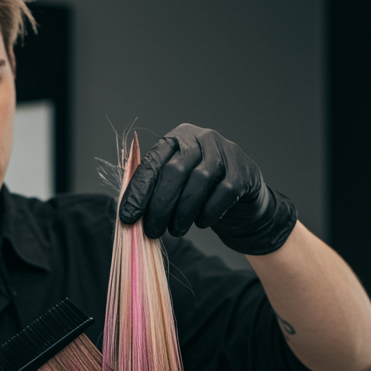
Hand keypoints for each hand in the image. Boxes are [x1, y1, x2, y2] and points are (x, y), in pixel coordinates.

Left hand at [118, 123, 297, 254]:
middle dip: (160, 206)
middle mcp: (200, 138)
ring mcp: (225, 151)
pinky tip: (201, 222)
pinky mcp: (243, 171)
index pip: (152, 163)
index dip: (138, 192)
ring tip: (176, 230)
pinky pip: (222, 193)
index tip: (128, 218)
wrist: (240, 201)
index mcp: (176, 138)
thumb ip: (153, 191)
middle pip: (174, 172)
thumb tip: (128, 215)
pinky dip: (208, 212)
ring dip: (182, 213)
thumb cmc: (199, 193)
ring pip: (198, 182)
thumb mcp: (175, 185)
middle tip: (152, 231)